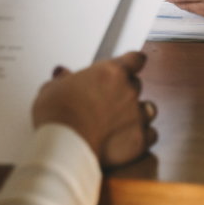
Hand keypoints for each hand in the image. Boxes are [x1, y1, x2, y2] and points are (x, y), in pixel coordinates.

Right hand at [32, 51, 157, 167]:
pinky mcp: (139, 139)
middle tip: (110, 101)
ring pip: (149, 108)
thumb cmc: (57, 116)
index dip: (132, 62)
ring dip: (139, 113)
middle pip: (137, 85)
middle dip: (126, 91)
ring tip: (123, 121)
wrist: (64, 145)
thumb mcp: (52, 89)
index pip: (135, 59)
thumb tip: (62, 75)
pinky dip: (143, 136)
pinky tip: (130, 139)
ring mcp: (136, 115)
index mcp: (111, 72)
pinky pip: (152, 134)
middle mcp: (128, 91)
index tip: (130, 65)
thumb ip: (63, 80)